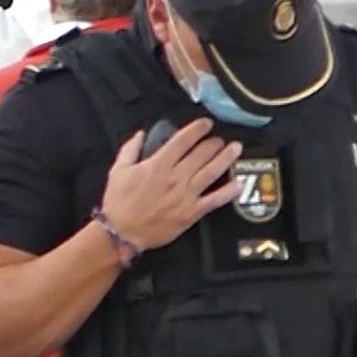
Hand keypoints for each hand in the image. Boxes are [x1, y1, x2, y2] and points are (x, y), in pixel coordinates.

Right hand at [99, 119, 241, 252]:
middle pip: (201, 154)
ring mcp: (186, 195)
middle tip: (219, 138)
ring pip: (211, 172)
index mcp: (157, 165)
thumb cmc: (118, 202)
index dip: (197, 129)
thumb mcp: (118, 171)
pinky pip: (215, 200)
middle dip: (213, 143)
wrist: (122, 232)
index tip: (206, 123)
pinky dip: (228, 192)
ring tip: (235, 149)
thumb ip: (130, 149)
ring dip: (225, 158)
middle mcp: (175, 178)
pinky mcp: (191, 213)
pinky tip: (238, 183)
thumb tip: (141, 134)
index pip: (182, 141)